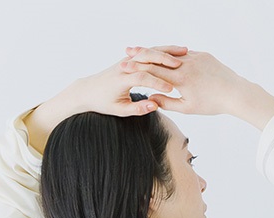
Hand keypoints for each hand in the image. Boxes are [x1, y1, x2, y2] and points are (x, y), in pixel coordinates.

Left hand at [67, 47, 188, 118]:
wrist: (89, 90)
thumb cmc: (103, 103)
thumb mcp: (120, 110)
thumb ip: (138, 108)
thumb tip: (155, 104)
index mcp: (121, 79)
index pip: (142, 77)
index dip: (157, 83)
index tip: (171, 90)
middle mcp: (124, 65)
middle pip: (147, 58)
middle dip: (164, 61)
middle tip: (181, 65)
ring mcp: (128, 58)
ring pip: (149, 51)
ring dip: (166, 51)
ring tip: (184, 51)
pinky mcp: (130, 57)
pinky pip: (148, 51)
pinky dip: (162, 50)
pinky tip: (175, 52)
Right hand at [122, 46, 244, 117]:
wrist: (235, 93)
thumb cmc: (211, 105)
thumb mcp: (187, 107)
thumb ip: (167, 102)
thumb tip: (150, 99)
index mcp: (180, 79)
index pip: (153, 71)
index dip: (138, 68)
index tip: (124, 66)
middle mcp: (186, 64)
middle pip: (159, 58)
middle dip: (142, 54)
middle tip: (128, 50)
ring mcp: (195, 57)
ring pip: (172, 54)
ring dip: (157, 52)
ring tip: (144, 50)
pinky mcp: (204, 54)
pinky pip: (185, 54)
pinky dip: (174, 54)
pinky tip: (165, 54)